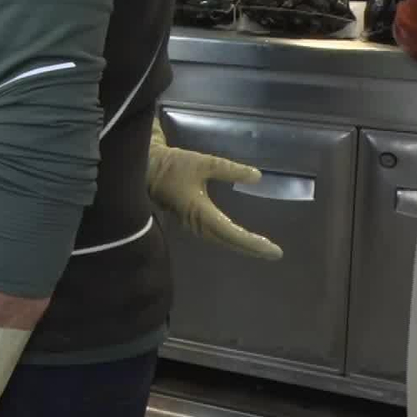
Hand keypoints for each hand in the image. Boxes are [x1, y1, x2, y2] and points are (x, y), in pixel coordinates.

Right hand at [148, 119, 283, 259]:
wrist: (143, 168)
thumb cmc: (172, 165)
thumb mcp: (202, 163)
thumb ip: (229, 170)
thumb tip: (257, 176)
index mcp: (200, 212)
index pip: (231, 233)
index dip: (252, 242)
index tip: (274, 250)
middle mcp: (196, 223)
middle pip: (227, 242)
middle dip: (250, 248)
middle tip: (273, 253)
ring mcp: (191, 224)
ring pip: (219, 240)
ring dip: (239, 245)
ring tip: (259, 248)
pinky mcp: (188, 220)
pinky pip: (212, 235)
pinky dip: (228, 238)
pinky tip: (235, 236)